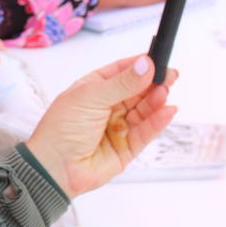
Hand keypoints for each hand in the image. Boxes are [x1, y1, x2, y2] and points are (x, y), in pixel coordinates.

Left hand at [25, 55, 177, 197]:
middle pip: (136, 91)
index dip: (139, 65)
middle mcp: (106, 106)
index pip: (120, 72)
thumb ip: (121, 83)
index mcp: (92, 89)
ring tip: (165, 91)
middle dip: (153, 82)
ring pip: (144, 110)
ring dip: (156, 100)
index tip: (157, 59)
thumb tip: (145, 65)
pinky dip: (158, 121)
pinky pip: (146, 132)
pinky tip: (168, 111)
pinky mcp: (127, 148)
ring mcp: (117, 127)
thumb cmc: (62, 128)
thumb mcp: (90, 98)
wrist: (54, 167)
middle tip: (170, 75)